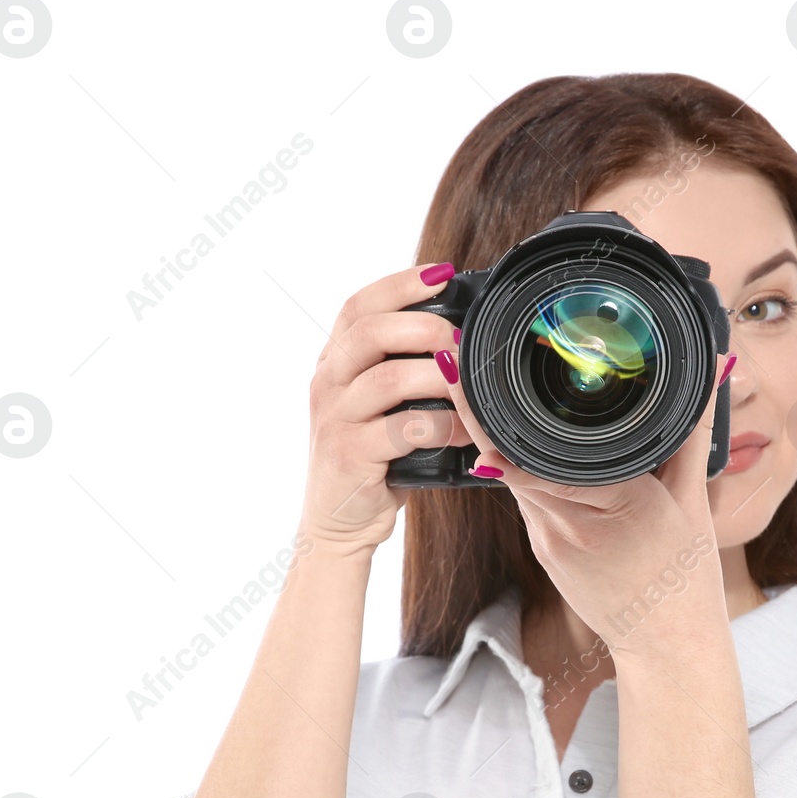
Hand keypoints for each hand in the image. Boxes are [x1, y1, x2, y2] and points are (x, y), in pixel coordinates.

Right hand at [299, 263, 474, 555]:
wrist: (338, 523)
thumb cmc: (373, 460)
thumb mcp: (381, 407)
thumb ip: (405, 371)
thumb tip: (462, 340)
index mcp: (335, 363)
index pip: (358, 305)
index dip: (400, 285)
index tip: (443, 274)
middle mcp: (328, 383)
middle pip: (370, 331)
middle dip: (425, 327)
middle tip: (462, 340)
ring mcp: (335, 419)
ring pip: (387, 378)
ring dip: (438, 377)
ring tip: (468, 386)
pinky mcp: (349, 455)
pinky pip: (400, 430)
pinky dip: (438, 426)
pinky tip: (462, 432)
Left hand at [435, 347, 737, 656]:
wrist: (667, 646)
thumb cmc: (687, 577)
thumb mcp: (694, 499)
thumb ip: (692, 430)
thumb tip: (709, 373)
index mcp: (614, 502)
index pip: (541, 455)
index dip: (498, 419)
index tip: (472, 380)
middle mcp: (570, 523)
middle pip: (513, 459)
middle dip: (484, 414)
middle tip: (458, 364)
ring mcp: (550, 542)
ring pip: (514, 479)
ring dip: (502, 442)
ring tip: (482, 392)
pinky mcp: (544, 554)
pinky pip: (528, 501)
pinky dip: (526, 474)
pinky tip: (525, 450)